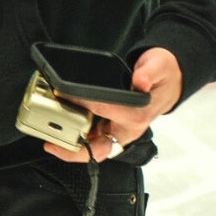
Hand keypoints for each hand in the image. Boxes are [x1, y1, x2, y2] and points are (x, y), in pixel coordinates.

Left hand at [42, 47, 182, 163]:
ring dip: (71, 144)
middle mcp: (127, 129)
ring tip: (48, 137)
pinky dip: (75, 136)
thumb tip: (140, 81)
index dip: (85, 105)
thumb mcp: (159, 66)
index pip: (107, 112)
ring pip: (92, 147)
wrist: (167, 82)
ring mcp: (118, 131)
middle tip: (51, 144)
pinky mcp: (111, 129)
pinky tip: (59, 127)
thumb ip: (149, 72)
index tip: (65, 95)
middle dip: (73, 149)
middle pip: (98, 148)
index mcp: (138, 116)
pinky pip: (91, 139)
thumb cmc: (162, 75)